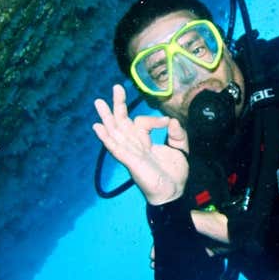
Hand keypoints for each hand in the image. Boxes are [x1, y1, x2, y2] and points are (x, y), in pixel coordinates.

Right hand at [93, 84, 188, 205]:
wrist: (174, 192)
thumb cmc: (174, 173)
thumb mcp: (180, 149)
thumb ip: (178, 134)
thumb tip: (172, 120)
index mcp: (144, 141)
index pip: (142, 122)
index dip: (154, 120)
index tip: (166, 123)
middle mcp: (134, 145)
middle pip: (122, 122)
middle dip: (118, 105)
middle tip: (116, 88)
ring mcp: (130, 153)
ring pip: (115, 132)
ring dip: (106, 117)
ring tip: (98, 102)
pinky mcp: (130, 162)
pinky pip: (116, 148)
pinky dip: (106, 138)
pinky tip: (98, 127)